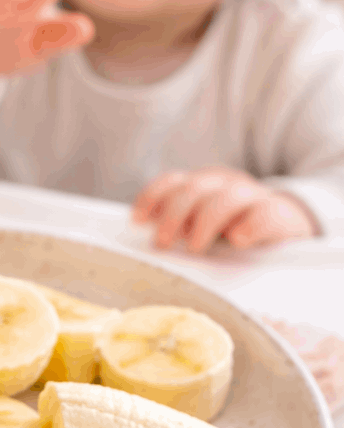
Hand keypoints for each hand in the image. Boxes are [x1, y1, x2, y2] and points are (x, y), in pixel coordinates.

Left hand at [133, 166, 317, 253]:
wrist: (289, 229)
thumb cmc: (236, 231)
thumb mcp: (204, 226)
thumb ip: (180, 227)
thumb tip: (148, 240)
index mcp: (205, 184)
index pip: (173, 181)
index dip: (153, 197)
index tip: (138, 219)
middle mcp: (226, 184)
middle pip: (194, 189)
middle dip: (173, 215)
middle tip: (163, 242)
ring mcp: (254, 196)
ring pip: (227, 198)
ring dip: (205, 221)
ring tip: (195, 246)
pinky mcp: (280, 213)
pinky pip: (264, 214)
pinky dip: (249, 225)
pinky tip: (238, 240)